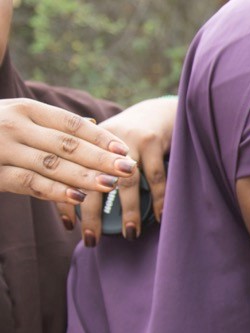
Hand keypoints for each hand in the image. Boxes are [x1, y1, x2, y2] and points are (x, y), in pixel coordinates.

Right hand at [0, 98, 134, 207]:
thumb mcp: (19, 116)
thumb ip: (53, 124)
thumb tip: (97, 126)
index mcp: (26, 108)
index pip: (72, 123)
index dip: (101, 137)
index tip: (125, 149)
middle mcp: (15, 125)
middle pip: (67, 144)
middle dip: (101, 157)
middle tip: (128, 168)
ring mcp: (2, 149)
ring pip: (52, 164)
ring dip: (84, 176)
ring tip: (111, 185)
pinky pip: (29, 183)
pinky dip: (55, 191)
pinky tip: (78, 198)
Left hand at [59, 96, 175, 242]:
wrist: (157, 112)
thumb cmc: (126, 139)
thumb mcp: (102, 147)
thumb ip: (87, 167)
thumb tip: (75, 205)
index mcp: (82, 141)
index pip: (67, 173)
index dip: (65, 200)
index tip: (69, 227)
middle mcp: (102, 139)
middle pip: (93, 179)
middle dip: (92, 213)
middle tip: (92, 240)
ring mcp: (129, 139)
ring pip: (126, 180)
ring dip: (128, 210)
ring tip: (129, 233)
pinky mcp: (153, 141)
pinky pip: (156, 177)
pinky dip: (158, 199)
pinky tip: (159, 217)